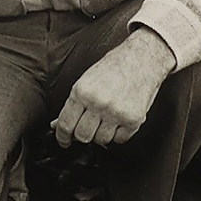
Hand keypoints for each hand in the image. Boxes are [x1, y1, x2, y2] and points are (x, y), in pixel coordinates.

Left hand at [52, 27, 175, 147]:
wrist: (142, 60)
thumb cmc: (114, 67)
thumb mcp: (86, 81)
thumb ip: (72, 104)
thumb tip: (58, 124)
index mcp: (82, 92)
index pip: (66, 125)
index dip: (62, 137)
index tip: (63, 141)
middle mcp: (99, 103)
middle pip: (82, 136)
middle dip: (82, 134)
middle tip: (86, 126)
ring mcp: (117, 113)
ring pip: (101, 140)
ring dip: (101, 133)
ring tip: (105, 118)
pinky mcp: (133, 120)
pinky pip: (119, 139)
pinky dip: (117, 134)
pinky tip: (118, 120)